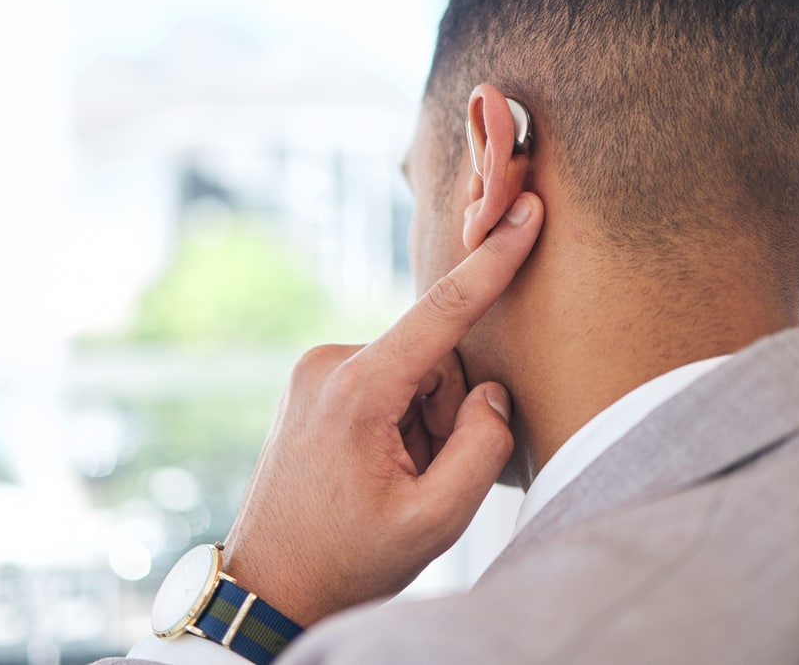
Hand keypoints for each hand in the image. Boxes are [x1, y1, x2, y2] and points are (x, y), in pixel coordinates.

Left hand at [221, 192, 543, 626]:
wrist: (270, 586)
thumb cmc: (347, 559)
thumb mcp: (435, 520)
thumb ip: (482, 448)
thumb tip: (490, 394)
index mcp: (358, 390)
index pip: (443, 312)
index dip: (494, 262)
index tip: (528, 212)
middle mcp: (328, 363)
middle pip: (434, 360)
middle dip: (447, 413)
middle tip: (421, 476)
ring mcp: (315, 371)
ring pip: (411, 374)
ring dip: (422, 421)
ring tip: (393, 478)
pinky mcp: (312, 382)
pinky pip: (384, 381)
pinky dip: (398, 418)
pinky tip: (376, 466)